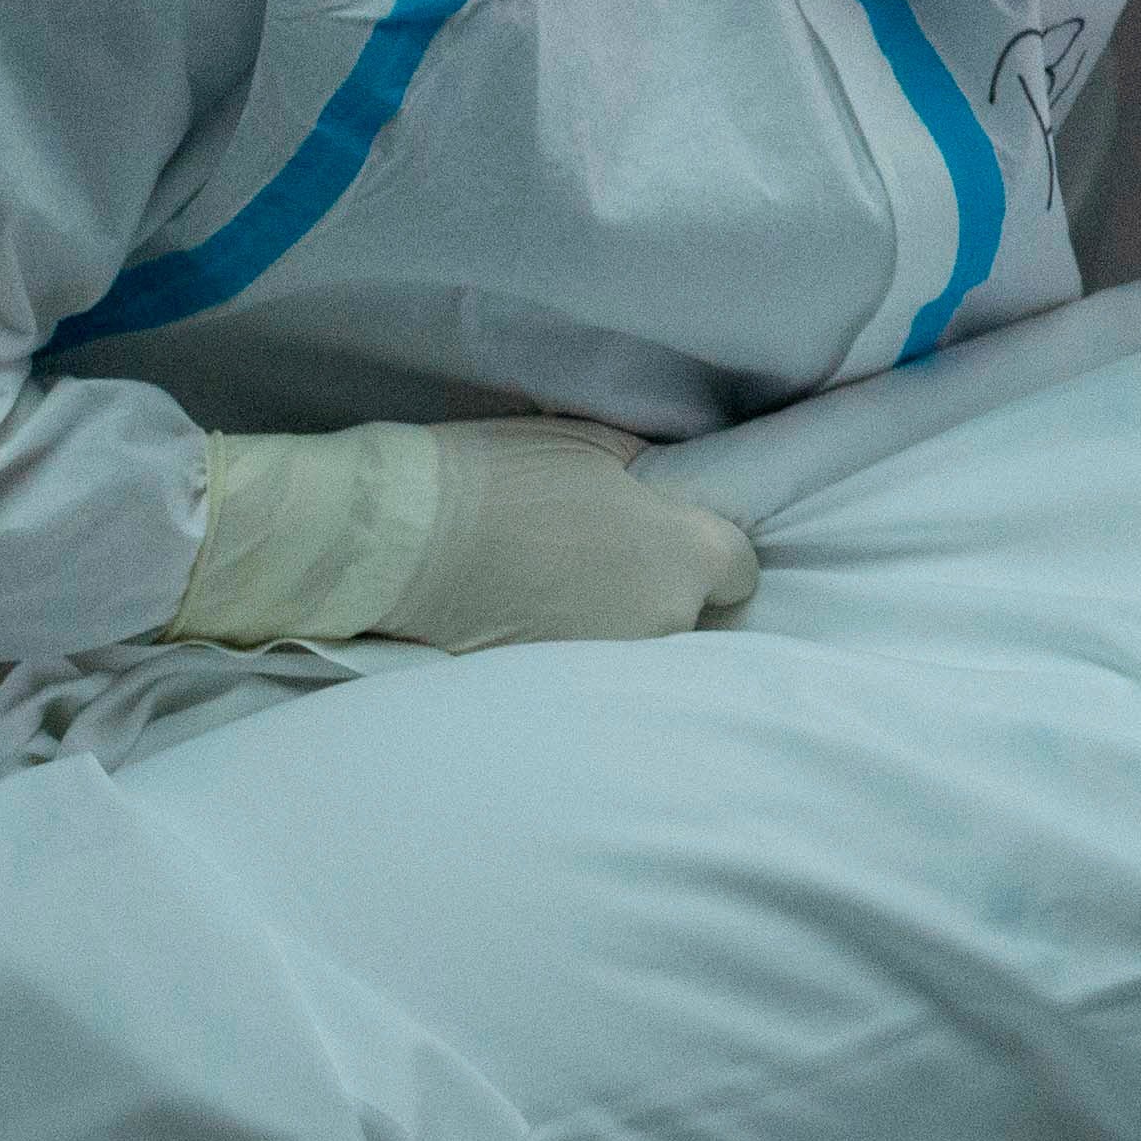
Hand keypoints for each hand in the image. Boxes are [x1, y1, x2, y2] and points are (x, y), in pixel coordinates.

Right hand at [173, 419, 761, 648]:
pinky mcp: (558, 696)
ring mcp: (611, 668)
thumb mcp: (588, 444)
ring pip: (639, 648)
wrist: (401, 543)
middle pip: (690, 615)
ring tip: (558, 593)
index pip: (739, 570)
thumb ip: (643, 471)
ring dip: (614, 624)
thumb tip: (655, 484)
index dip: (710, 550)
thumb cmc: (497, 478)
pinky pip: (589, 675)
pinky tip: (527, 621)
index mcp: (681, 557)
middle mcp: (662, 624)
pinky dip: (568, 652)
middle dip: (660, 590)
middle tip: (604, 561)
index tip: (673, 537)